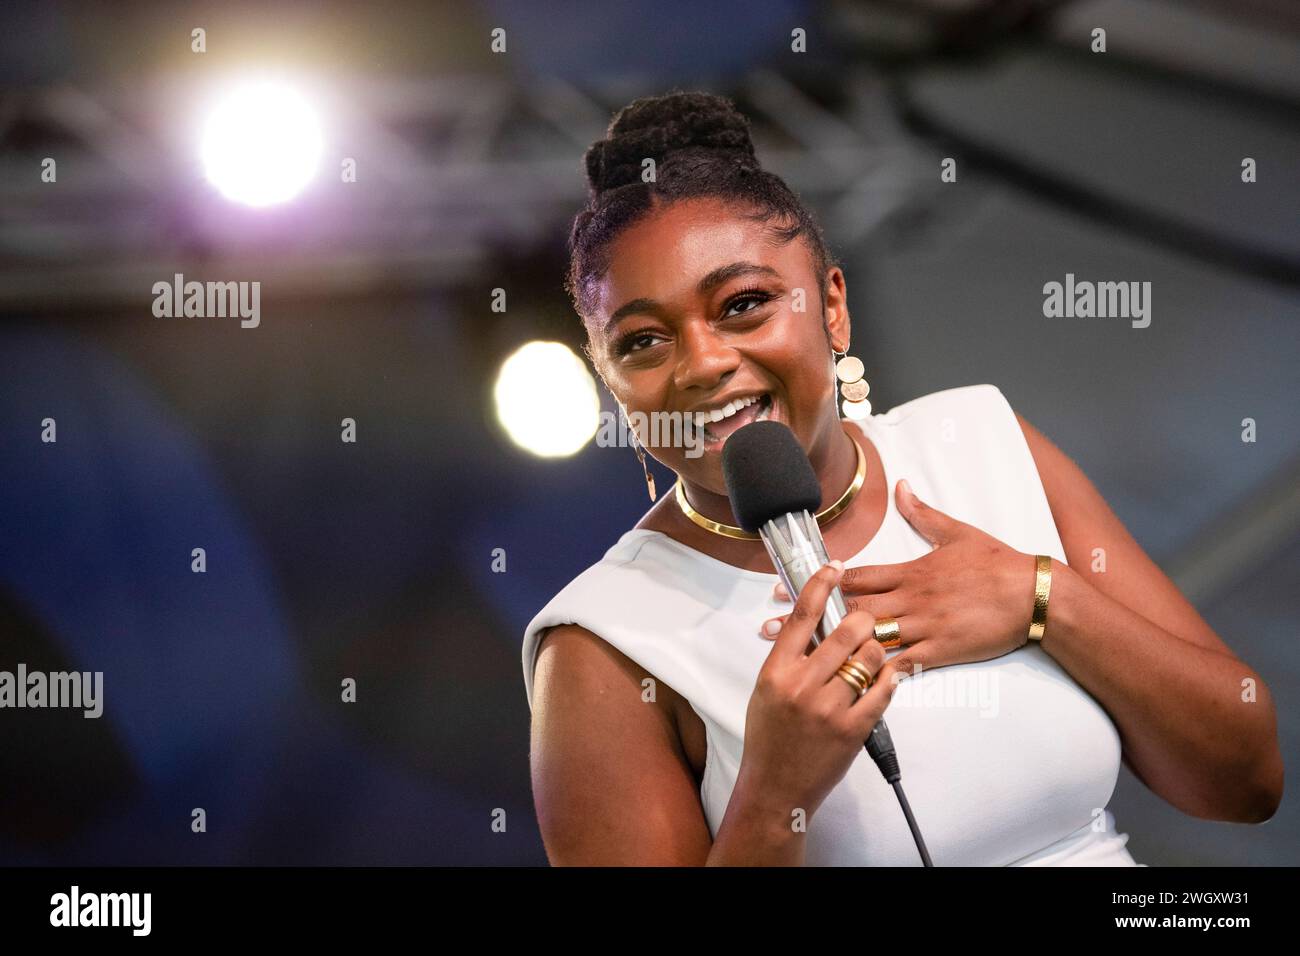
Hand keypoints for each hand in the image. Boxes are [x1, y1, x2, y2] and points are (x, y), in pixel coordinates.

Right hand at [738, 561, 900, 824]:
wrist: (777, 787)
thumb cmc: (770, 737)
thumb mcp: (768, 690)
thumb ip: (790, 658)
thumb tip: (815, 624)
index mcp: (777, 672)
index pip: (802, 616)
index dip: (821, 586)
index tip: (834, 567)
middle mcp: (802, 686)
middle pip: (844, 632)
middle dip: (862, 619)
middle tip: (866, 620)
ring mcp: (829, 708)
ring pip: (869, 658)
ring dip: (876, 649)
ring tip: (873, 654)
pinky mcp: (853, 730)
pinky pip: (883, 691)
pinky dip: (889, 679)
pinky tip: (887, 676)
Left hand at [760, 479, 1041, 674]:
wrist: (1034, 595)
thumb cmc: (997, 563)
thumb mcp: (957, 532)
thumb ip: (923, 513)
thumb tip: (902, 487)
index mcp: (909, 571)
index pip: (854, 576)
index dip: (816, 582)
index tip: (784, 587)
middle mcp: (909, 599)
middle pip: (849, 610)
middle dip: (809, 619)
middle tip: (771, 627)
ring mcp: (923, 627)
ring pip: (868, 640)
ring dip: (831, 649)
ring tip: (797, 661)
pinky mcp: (939, 652)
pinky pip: (901, 665)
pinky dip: (875, 674)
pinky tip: (848, 685)